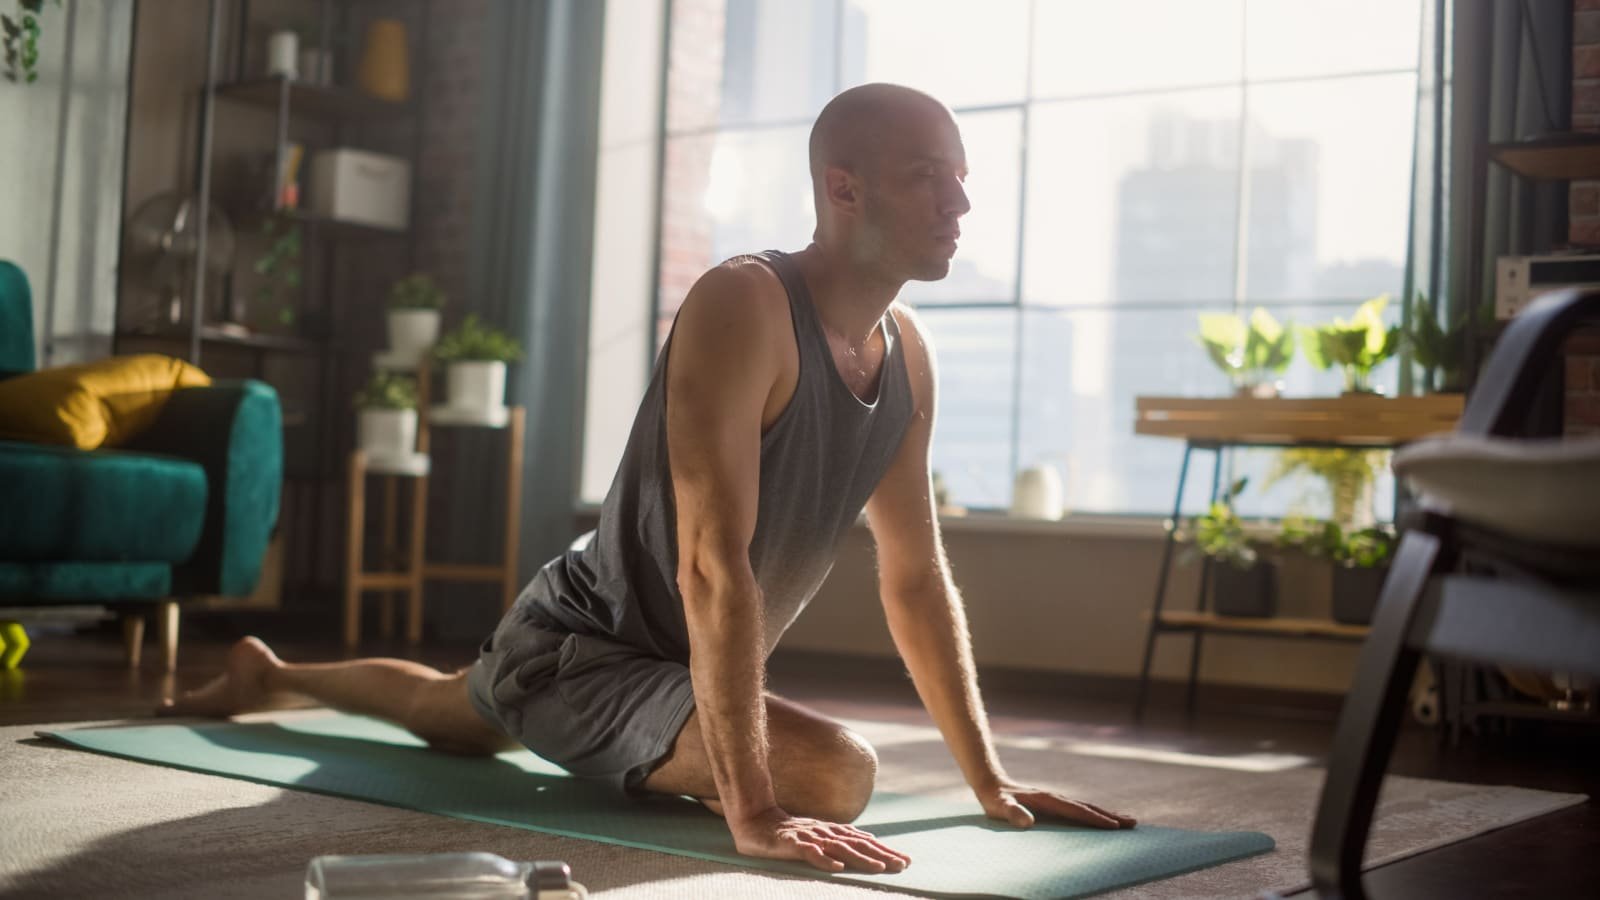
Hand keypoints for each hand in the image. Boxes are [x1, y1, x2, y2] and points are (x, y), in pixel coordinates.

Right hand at [729, 806, 910, 873]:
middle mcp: (825, 832)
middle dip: (881, 855)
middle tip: (903, 865)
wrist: (754, 821)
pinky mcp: (792, 844)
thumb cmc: (787, 833)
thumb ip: (840, 839)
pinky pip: (809, 853)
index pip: (863, 842)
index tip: (905, 861)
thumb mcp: (818, 835)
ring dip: (860, 859)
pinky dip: (824, 860)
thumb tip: (868, 841)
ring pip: (839, 849)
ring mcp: (809, 837)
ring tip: (879, 868)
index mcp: (832, 831)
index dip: (884, 851)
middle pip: (857, 845)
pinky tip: (837, 868)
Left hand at [978, 780, 1137, 829]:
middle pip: (1088, 808)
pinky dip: (1094, 814)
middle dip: (1110, 816)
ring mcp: (1056, 800)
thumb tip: (1028, 822)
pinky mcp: (1054, 804)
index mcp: (1048, 800)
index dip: (1096, 819)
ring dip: (1106, 814)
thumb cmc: (995, 799)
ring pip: (1086, 808)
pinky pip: (1079, 810)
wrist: (991, 784)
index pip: (1077, 811)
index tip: (1114, 827)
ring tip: (1127, 821)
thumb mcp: (999, 807)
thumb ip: (1012, 813)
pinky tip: (1101, 820)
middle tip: (1133, 823)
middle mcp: (1056, 798)